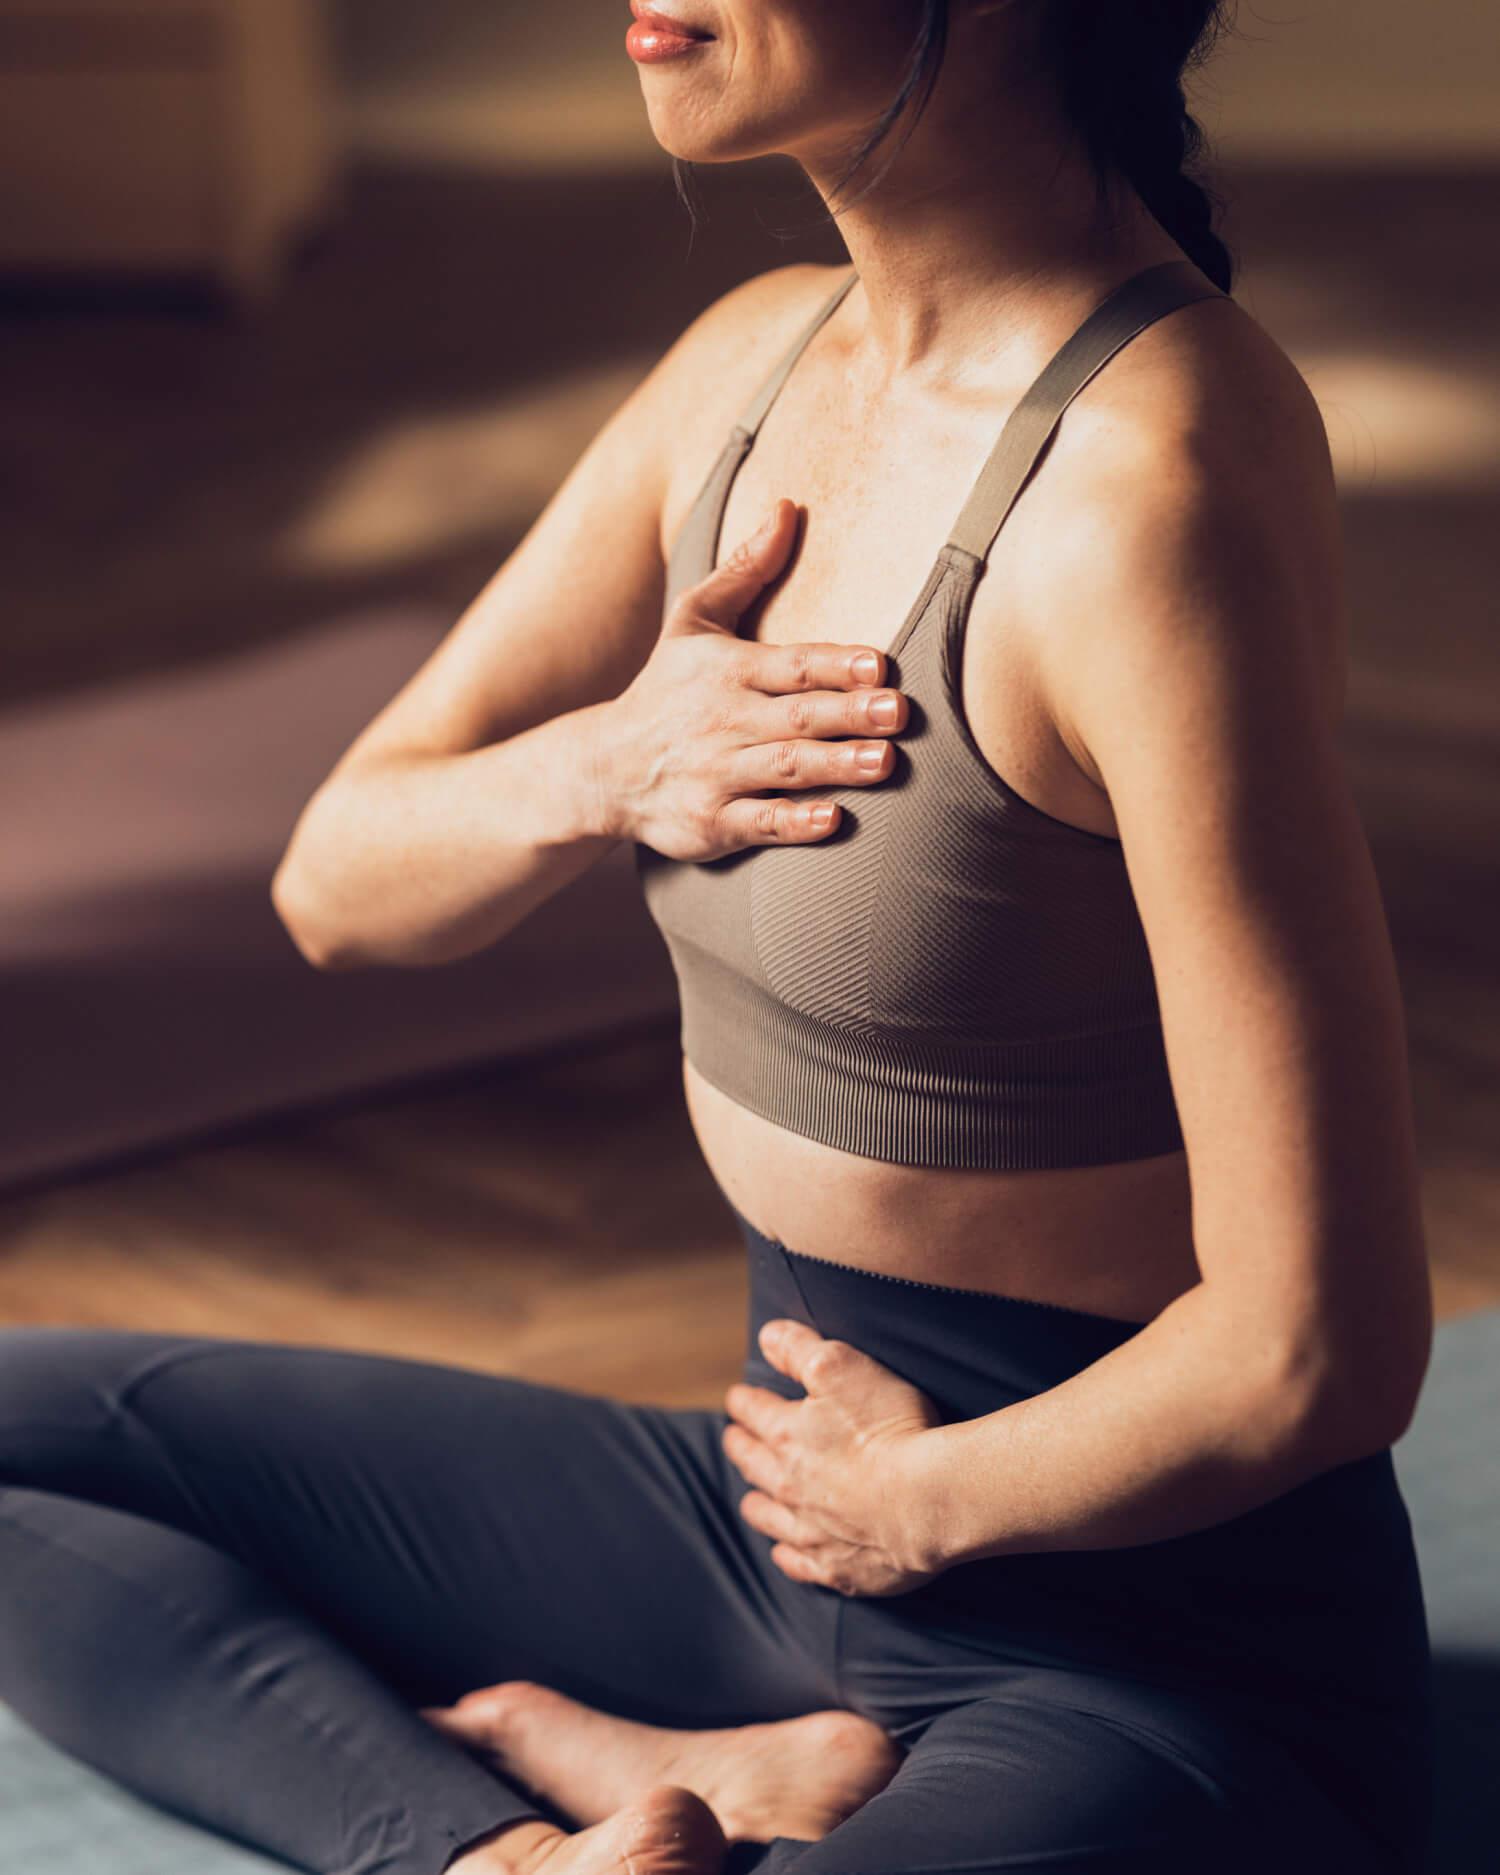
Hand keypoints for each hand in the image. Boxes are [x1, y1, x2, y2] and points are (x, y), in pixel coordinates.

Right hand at [595, 499, 909, 859]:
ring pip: (784, 769)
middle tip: (899, 712)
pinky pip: (758, 824)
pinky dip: (793, 825)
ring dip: (834, 766)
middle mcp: (723, 721)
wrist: (603, 768)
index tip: (879, 664)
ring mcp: (716, 775)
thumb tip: (789, 506)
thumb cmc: (667, 687)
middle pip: (795, 717)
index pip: (790, 665)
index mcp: (727, 669)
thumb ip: (746, 569)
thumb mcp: (694, 620)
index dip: (835, 664)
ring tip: (884, 761)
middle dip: (848, 714)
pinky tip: (832, 819)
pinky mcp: (712, 824)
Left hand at [722, 1318, 948, 1597]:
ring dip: (758, 1504)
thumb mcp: (842, 1366)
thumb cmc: (889, 1427)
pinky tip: (785, 1553)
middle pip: (753, 1464)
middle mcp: (789, 1485)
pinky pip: (800, 1564)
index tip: (738, 1398)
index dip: (745, 1401)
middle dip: (741, 1448)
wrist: (927, 1501)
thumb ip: (800, 1348)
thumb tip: (767, 1337)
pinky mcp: (838, 1568)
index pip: (753, 1411)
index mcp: (787, 1434)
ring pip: (770, 1516)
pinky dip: (788, 1555)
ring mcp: (812, 1531)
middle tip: (733, 1440)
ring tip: (750, 1500)